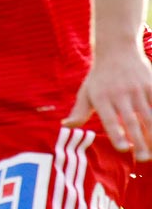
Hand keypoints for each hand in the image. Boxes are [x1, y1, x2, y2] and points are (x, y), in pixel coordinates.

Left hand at [65, 45, 151, 159]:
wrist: (117, 50)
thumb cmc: (100, 77)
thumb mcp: (86, 92)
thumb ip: (79, 111)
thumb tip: (65, 125)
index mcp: (101, 97)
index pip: (109, 119)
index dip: (116, 134)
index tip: (122, 149)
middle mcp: (120, 94)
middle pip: (131, 121)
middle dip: (139, 141)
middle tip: (142, 158)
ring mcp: (138, 89)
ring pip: (150, 115)